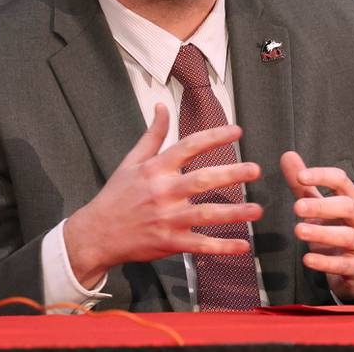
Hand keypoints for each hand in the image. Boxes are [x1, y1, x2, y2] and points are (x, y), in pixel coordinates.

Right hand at [64, 104, 262, 287]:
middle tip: (255, 170)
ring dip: (233, 213)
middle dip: (231, 174)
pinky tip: (242, 245)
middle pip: (202, 181)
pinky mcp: (169, 242)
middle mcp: (163, 192)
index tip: (237, 131)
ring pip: (205, 215)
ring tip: (257, 209)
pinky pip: (200, 245)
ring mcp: (167, 219)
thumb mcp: (131, 161)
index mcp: (156, 169)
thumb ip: (152, 135)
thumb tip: (162, 106)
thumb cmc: (116, 195)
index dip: (214, 137)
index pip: (189, 147)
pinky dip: (222, 247)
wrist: (96, 233)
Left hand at [280, 151, 353, 301]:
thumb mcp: (319, 206)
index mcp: (352, 199)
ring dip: (322, 233)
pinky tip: (307, 259)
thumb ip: (303, 185)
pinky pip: (344, 264)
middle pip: (347, 206)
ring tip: (298, 231)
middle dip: (322, 206)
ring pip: (348, 235)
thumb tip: (287, 155)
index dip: (322, 176)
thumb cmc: (335, 230)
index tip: (300, 176)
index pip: (341, 180)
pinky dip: (325, 262)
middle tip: (296, 208)